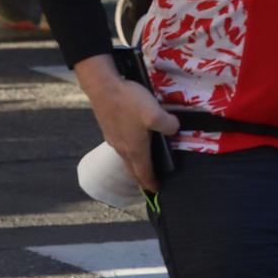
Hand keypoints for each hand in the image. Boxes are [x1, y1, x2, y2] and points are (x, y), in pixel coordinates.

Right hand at [78, 58, 178, 191]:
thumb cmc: (129, 102)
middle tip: (150, 182)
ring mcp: (113, 139)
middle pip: (133, 169)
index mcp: (135, 149)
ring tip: (144, 164)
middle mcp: (122, 148)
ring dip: (135, 165)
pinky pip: (121, 147)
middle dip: (142, 177)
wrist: (103, 87)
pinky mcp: (109, 129)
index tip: (156, 190)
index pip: (144, 173)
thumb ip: (168, 125)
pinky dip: (129, 152)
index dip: (151, 182)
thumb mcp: (155, 113)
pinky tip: (134, 142)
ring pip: (126, 158)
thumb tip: (173, 130)